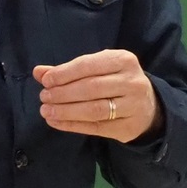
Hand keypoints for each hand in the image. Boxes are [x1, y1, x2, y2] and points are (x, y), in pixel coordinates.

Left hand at [35, 50, 160, 142]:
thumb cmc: (116, 82)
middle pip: (91, 88)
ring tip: (46, 110)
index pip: (90, 65)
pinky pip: (96, 127)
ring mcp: (133, 106)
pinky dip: (72, 125)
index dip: (65, 73)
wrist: (148, 107)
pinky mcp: (128, 127)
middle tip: (44, 97)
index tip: (46, 81)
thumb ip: (69, 70)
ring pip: (95, 109)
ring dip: (66, 111)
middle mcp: (131, 82)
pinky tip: (56, 122)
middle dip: (63, 93)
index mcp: (124, 60)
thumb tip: (38, 72)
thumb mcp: (99, 69)